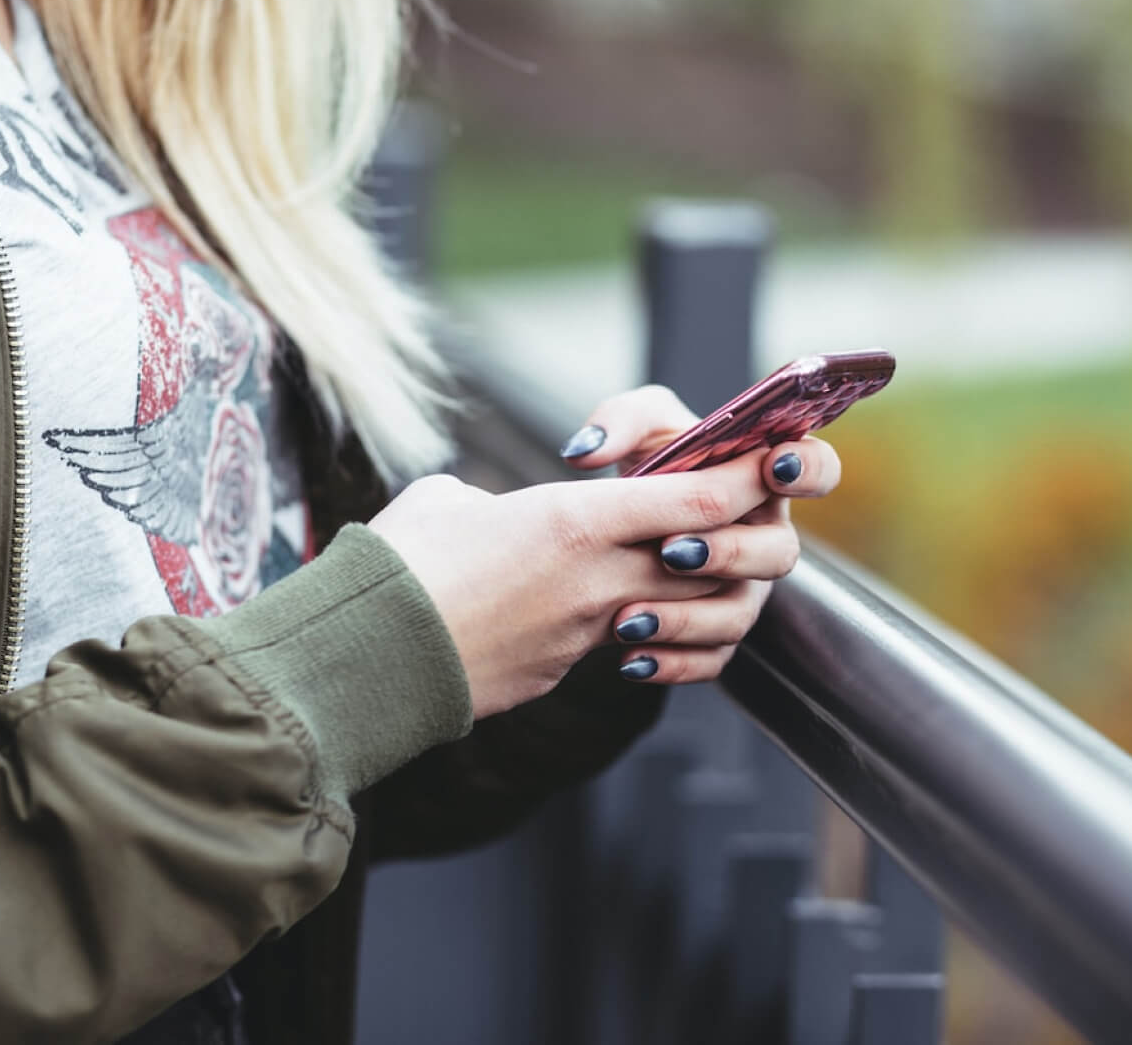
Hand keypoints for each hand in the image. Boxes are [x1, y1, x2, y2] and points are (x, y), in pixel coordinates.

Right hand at [369, 449, 783, 718]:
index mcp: (575, 521)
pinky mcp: (565, 670)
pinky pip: (630, 646)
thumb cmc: (398, 564)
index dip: (744, 479)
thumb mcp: (450, 501)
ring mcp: (587, 633)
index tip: (766, 461)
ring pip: (681, 609)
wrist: (365, 660)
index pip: (698, 499)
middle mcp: (598, 579)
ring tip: (676, 568)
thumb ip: (499, 501)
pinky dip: (644, 630)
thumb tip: (498, 516)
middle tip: (734, 514)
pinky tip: (620, 617)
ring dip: (695, 590)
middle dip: (737, 536)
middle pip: (710, 558)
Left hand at [558, 385, 841, 683]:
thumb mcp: (637, 428)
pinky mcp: (717, 635)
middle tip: (672, 550)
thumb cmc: (648, 464)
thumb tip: (587, 452)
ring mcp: (745, 590)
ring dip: (688, 617)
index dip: (808, 469)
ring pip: (739, 614)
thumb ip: (619, 421)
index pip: (817, 469)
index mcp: (764, 478)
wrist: (617, 527)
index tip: (773, 466)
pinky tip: (630, 659)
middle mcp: (764, 537)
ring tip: (629, 617)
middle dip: (729, 552)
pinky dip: (671, 663)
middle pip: (780, 553)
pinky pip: (710, 659)